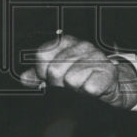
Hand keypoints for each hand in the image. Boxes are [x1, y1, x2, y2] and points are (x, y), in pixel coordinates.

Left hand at [19, 33, 136, 108]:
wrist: (112, 85)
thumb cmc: (82, 77)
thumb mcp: (59, 73)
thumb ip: (39, 75)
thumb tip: (24, 78)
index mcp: (66, 42)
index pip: (42, 55)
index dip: (42, 72)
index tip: (50, 78)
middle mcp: (81, 45)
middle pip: (55, 70)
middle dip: (59, 84)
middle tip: (69, 86)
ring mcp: (96, 57)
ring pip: (71, 80)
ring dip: (76, 90)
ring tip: (82, 88)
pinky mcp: (108, 72)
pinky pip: (89, 88)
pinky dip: (89, 94)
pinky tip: (93, 91)